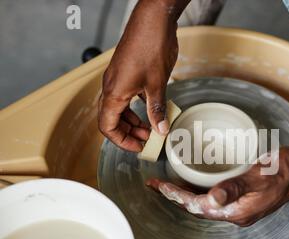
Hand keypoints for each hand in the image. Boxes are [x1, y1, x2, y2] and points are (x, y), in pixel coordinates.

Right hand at [98, 0, 187, 151]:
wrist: (153, 20)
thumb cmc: (150, 47)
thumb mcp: (157, 84)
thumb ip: (157, 109)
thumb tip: (160, 129)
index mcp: (114, 92)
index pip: (107, 126)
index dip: (121, 141)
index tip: (138, 147)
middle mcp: (111, 87)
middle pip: (112, 119)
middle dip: (128, 132)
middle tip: (147, 139)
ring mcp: (118, 79)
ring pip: (119, 108)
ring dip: (133, 120)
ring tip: (151, 127)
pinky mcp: (126, 72)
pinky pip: (126, 96)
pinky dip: (136, 107)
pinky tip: (151, 109)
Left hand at [146, 148, 288, 225]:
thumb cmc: (281, 171)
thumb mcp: (257, 177)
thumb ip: (234, 188)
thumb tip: (212, 198)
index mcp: (236, 211)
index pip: (197, 205)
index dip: (175, 195)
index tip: (157, 185)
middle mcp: (235, 213)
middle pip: (197, 208)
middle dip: (174, 196)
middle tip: (154, 185)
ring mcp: (239, 207)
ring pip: (204, 204)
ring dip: (185, 195)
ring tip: (166, 185)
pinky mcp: (242, 199)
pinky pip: (214, 199)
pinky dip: (199, 192)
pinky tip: (193, 183)